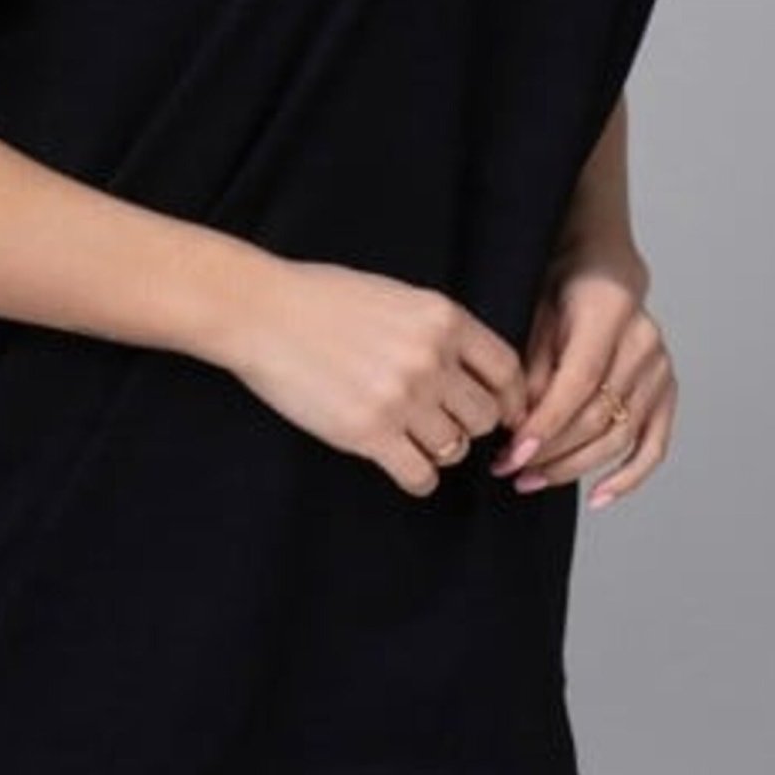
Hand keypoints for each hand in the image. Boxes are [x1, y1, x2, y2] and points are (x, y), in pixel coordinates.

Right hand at [218, 255, 532, 499]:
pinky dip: (418, 478)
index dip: (512, 399)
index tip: (505, 414)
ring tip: (412, 438)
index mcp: (442, 318)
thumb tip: (473, 370)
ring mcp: (401, 398)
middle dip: (468, 424)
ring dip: (439, 449)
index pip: (507, 370)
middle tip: (442, 422)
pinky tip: (401, 464)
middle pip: (485, 416)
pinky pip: (421, 476)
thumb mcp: (397, 296)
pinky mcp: (369, 433)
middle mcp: (430, 358)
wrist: (262, 312)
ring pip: (455, 448)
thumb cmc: (321, 299)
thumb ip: (438, 330)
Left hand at [489, 255, 676, 509]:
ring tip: (532, 479)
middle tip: (509, 468)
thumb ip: (533, 368)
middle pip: (599, 416)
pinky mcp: (667, 392)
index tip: (514, 452)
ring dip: (574, 467)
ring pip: (620, 436)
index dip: (546, 422)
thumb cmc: (563, 289)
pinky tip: (599, 497)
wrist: (604, 271)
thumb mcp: (536, 314)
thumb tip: (521, 426)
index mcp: (611, 313)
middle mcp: (644, 343)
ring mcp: (661, 370)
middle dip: (550, 450)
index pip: (580, 382)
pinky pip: (654, 445)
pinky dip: (629, 476)